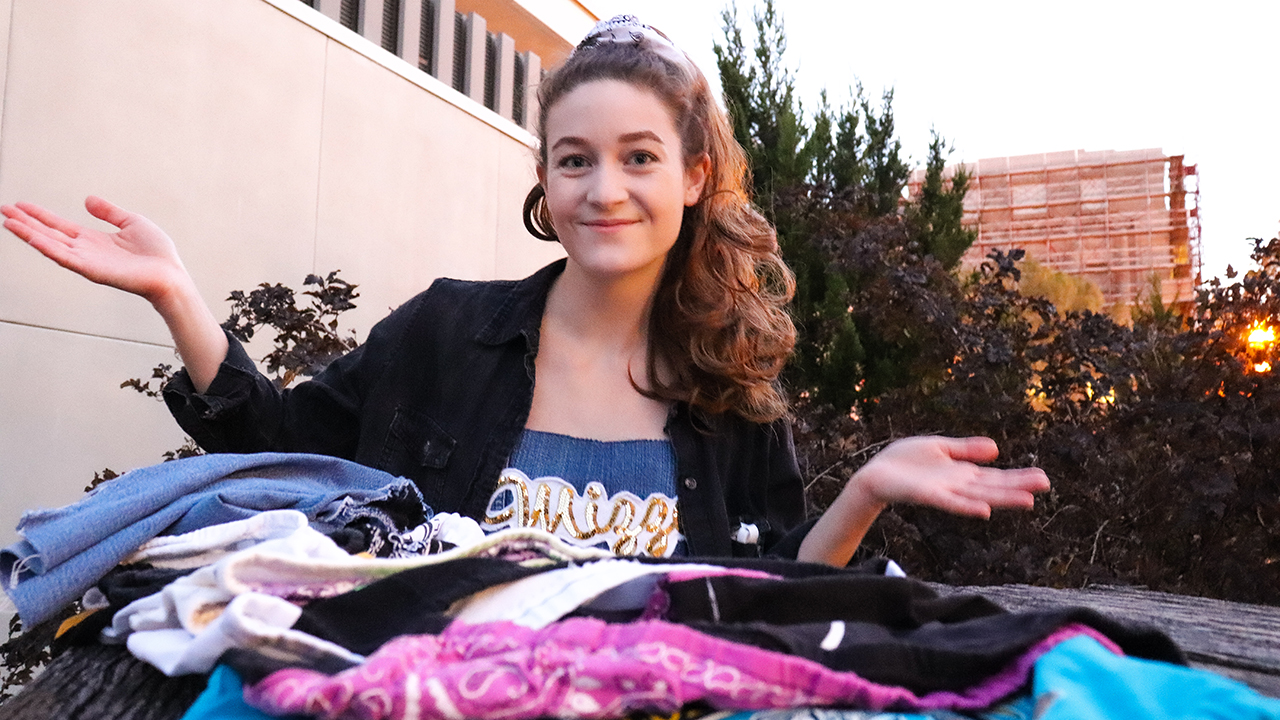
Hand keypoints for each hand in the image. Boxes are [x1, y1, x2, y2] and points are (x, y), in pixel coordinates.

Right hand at [3, 196, 189, 304]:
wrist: (170, 274)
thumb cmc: (156, 253)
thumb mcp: (131, 222)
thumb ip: (109, 212)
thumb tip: (87, 200)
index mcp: (94, 240)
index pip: (60, 226)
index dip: (40, 215)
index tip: (20, 205)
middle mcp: (86, 251)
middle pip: (49, 234)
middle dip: (26, 223)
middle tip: (3, 209)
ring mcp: (87, 261)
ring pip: (51, 245)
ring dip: (29, 233)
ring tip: (8, 221)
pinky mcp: (92, 270)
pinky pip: (65, 258)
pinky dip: (47, 248)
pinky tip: (32, 238)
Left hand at [852, 436, 1049, 518]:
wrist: (875, 474)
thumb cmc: (904, 462)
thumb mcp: (939, 447)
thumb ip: (965, 449)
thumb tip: (997, 449)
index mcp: (962, 474)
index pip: (995, 477)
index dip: (1018, 477)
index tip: (1043, 477)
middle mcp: (958, 486)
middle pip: (993, 487)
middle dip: (1019, 487)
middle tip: (1046, 485)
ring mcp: (944, 493)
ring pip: (979, 497)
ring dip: (1002, 499)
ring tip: (1027, 501)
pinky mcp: (927, 496)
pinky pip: (950, 503)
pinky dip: (967, 507)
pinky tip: (984, 510)